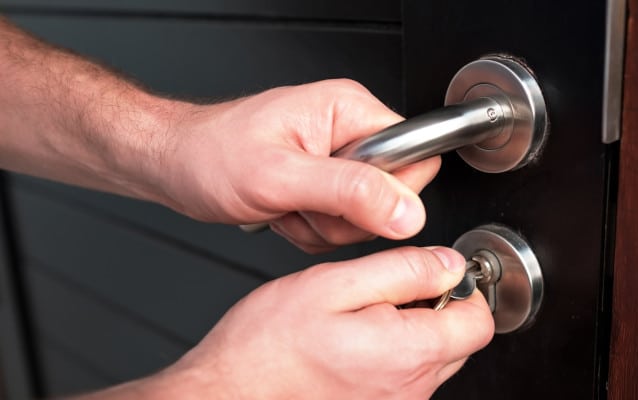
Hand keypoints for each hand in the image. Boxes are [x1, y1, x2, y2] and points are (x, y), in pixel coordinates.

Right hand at [136, 246, 493, 398]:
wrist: (229, 395)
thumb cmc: (268, 346)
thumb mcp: (333, 285)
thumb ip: (400, 270)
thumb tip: (448, 263)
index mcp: (406, 352)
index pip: (478, 322)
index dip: (462, 288)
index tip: (435, 273)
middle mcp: (409, 389)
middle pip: (459, 341)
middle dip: (435, 307)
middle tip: (386, 292)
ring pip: (433, 359)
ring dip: (411, 331)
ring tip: (360, 318)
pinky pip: (406, 378)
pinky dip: (391, 354)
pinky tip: (352, 342)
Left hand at [160, 80, 440, 251]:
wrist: (175, 165)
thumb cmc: (211, 155)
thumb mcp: (280, 176)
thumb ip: (350, 192)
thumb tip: (406, 211)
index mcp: (350, 111)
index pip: (416, 157)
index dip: (388, 192)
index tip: (344, 200)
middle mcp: (349, 132)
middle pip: (394, 196)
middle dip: (346, 217)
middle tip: (304, 203)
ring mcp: (338, 160)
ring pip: (367, 218)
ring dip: (323, 226)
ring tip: (287, 205)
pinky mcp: (325, 185)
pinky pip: (342, 226)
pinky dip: (311, 231)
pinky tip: (285, 213)